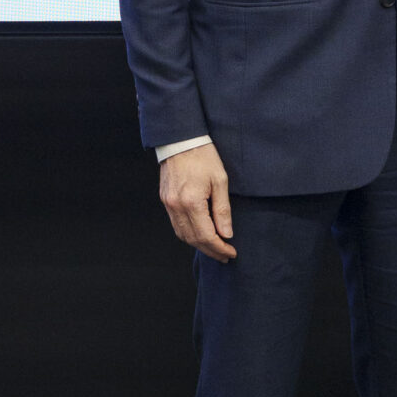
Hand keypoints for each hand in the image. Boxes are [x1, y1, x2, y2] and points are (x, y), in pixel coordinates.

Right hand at [159, 142, 235, 260]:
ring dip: (199, 245)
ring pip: (182, 235)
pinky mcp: (165, 200)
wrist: (181, 140)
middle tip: (225, 256)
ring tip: (215, 248)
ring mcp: (168, 204)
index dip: (219, 247)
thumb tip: (226, 234)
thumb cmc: (203, 157)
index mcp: (191, 202)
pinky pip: (176, 225)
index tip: (231, 252)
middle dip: (210, 250)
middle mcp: (176, 206)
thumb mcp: (220, 181)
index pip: (206, 235)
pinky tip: (200, 235)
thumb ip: (222, 210)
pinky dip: (189, 234)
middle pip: (193, 239)